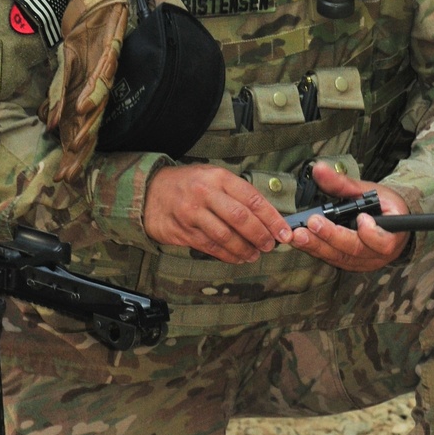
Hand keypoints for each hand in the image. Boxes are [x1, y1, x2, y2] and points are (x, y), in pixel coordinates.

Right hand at [144, 164, 292, 262]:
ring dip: (244, 248)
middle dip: (260, 235)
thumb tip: (267, 216)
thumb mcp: (212, 177)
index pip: (252, 198)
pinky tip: (237, 257)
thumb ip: (236, 193)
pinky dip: (227, 255)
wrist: (149, 191)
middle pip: (240, 218)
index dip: (271, 218)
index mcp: (218, 177)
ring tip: (255, 254)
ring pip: (225, 236)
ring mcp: (192, 213)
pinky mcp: (182, 230)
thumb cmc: (188, 184)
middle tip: (270, 245)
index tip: (284, 232)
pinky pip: (210, 247)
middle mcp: (205, 193)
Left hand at [289, 160, 409, 272]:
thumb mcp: (369, 190)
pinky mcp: (350, 265)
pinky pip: (332, 260)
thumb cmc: (383, 206)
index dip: (371, 233)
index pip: (384, 241)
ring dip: (316, 246)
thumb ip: (343, 183)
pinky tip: (301, 241)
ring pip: (339, 257)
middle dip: (331, 236)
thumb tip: (319, 169)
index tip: (361, 218)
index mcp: (393, 234)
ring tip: (298, 235)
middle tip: (312, 224)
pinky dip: (316, 250)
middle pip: (354, 249)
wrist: (390, 223)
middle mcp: (379, 253)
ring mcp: (364, 262)